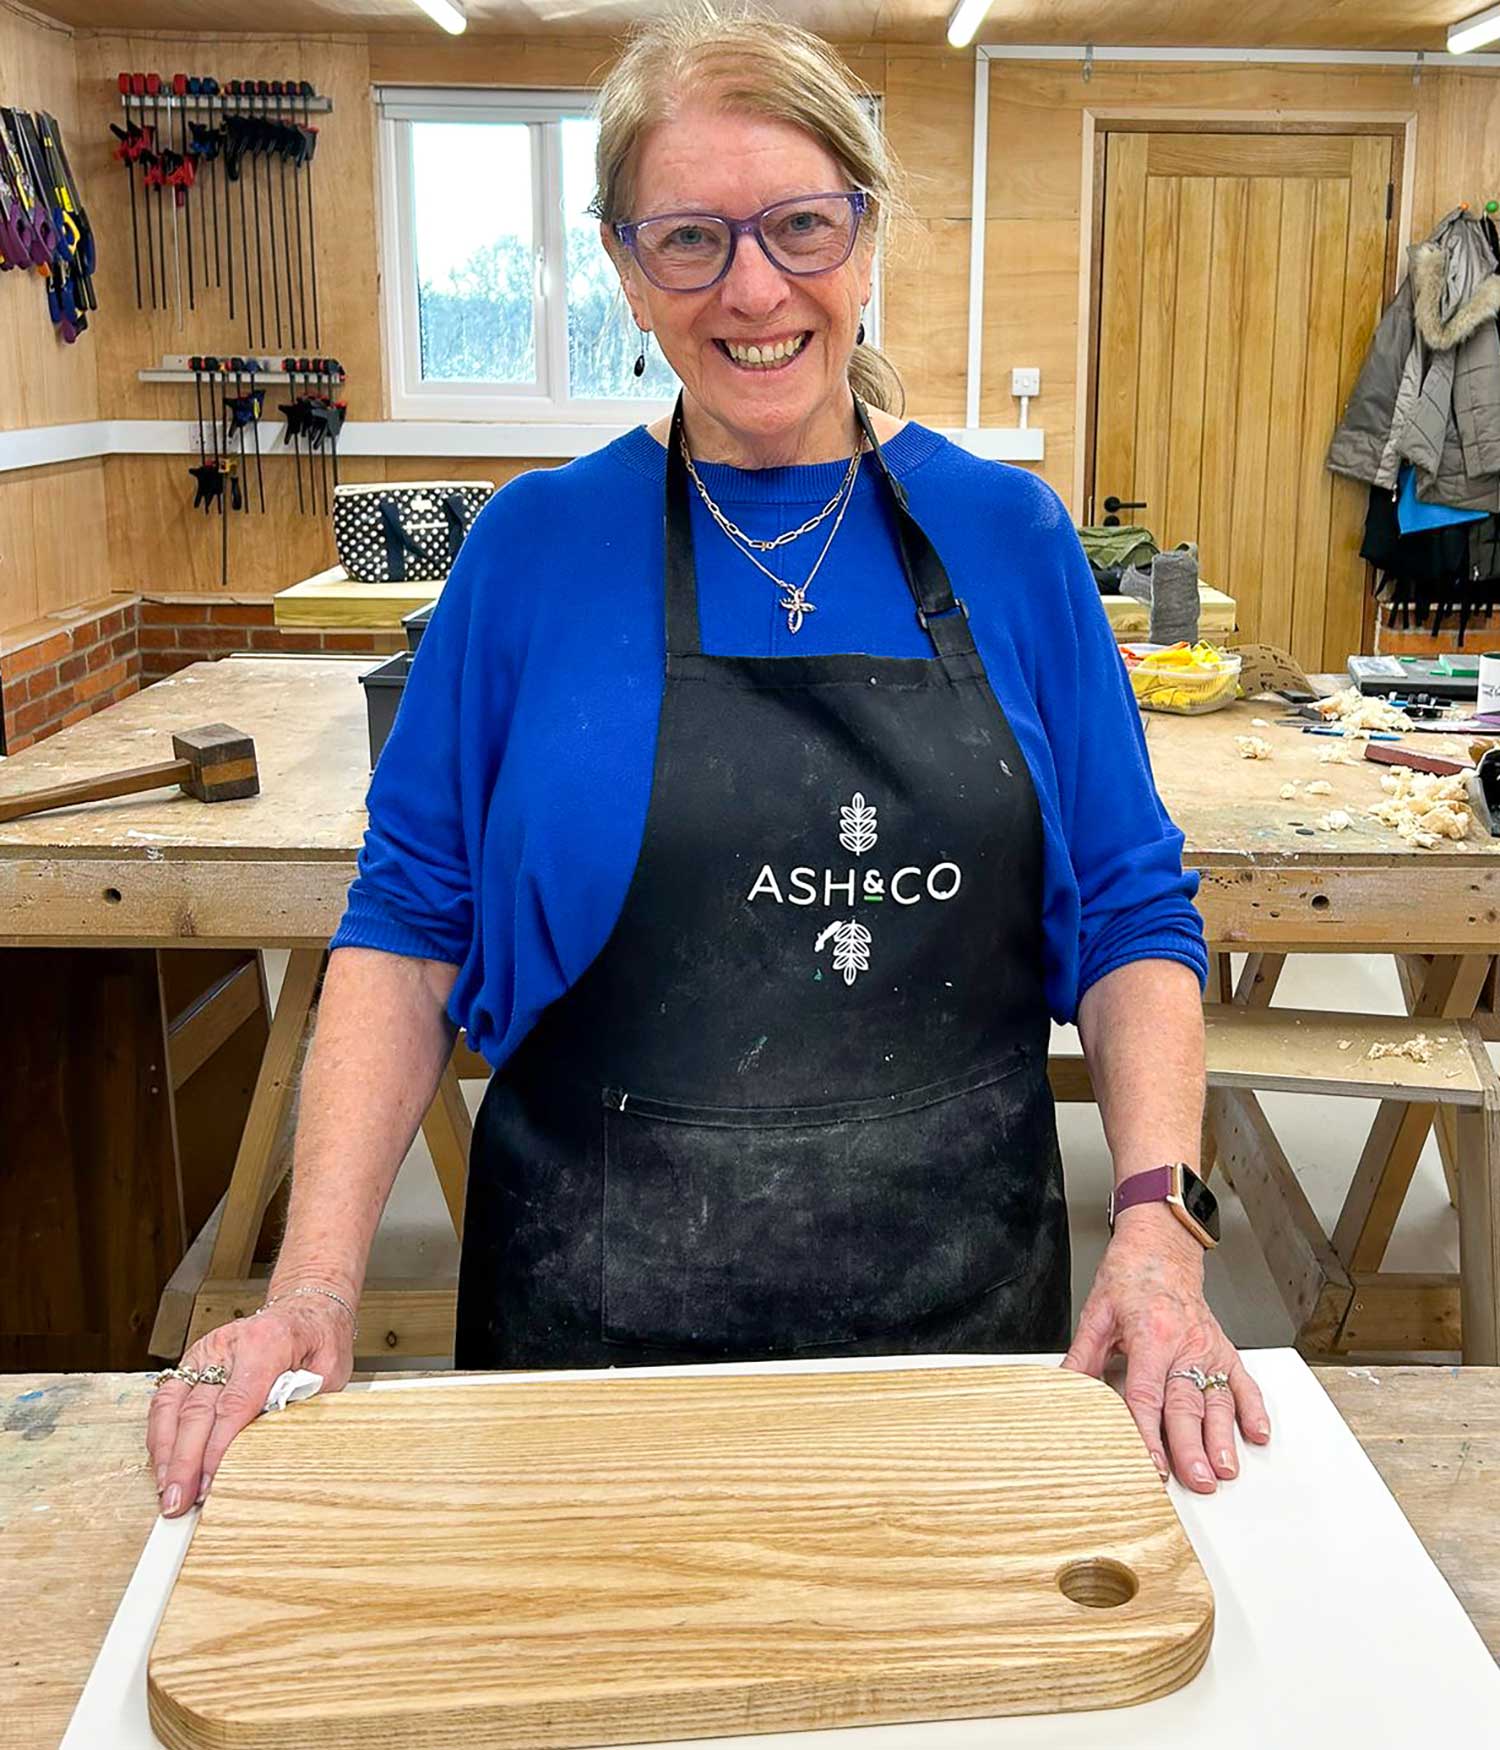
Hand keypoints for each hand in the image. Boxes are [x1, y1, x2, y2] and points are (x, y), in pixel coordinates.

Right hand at [146, 1295, 354, 1517]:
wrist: (306, 1308)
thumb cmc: (318, 1339)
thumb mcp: (328, 1370)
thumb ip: (302, 1403)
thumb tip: (272, 1443)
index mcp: (267, 1343)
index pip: (236, 1403)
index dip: (219, 1447)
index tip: (210, 1482)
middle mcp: (229, 1344)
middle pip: (198, 1409)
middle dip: (186, 1460)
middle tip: (180, 1500)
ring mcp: (206, 1351)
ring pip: (173, 1404)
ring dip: (166, 1452)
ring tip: (166, 1490)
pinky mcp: (193, 1360)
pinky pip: (168, 1398)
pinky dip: (160, 1433)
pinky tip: (162, 1462)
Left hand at [1062, 1205, 1270, 1491]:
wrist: (1161, 1248)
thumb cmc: (1130, 1278)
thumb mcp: (1097, 1312)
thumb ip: (1082, 1355)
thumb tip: (1064, 1389)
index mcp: (1150, 1335)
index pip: (1147, 1393)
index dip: (1148, 1432)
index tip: (1151, 1462)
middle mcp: (1184, 1343)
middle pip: (1186, 1403)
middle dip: (1192, 1445)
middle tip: (1196, 1479)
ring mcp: (1207, 1347)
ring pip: (1218, 1398)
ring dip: (1223, 1437)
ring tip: (1225, 1469)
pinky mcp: (1223, 1349)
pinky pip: (1242, 1382)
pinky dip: (1252, 1409)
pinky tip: (1256, 1434)